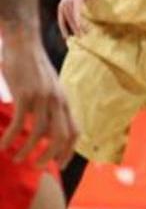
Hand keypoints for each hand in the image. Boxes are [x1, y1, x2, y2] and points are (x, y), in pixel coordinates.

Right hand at [0, 37, 77, 165]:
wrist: (24, 42)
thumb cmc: (33, 66)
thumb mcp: (48, 88)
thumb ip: (50, 108)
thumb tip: (46, 131)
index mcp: (65, 101)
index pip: (74, 132)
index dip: (69, 151)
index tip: (60, 164)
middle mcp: (58, 102)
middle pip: (61, 137)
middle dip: (51, 156)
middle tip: (37, 167)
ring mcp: (42, 98)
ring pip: (38, 134)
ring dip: (27, 150)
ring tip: (15, 158)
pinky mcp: (25, 95)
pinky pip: (19, 123)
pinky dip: (10, 137)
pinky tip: (2, 146)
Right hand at [56, 0, 92, 37]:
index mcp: (74, 0)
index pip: (76, 12)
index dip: (78, 20)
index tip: (81, 28)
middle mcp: (67, 3)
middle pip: (72, 18)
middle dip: (77, 27)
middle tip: (83, 36)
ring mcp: (62, 6)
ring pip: (67, 20)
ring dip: (72, 29)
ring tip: (78, 37)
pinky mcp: (60, 9)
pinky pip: (61, 19)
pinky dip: (63, 27)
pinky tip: (66, 36)